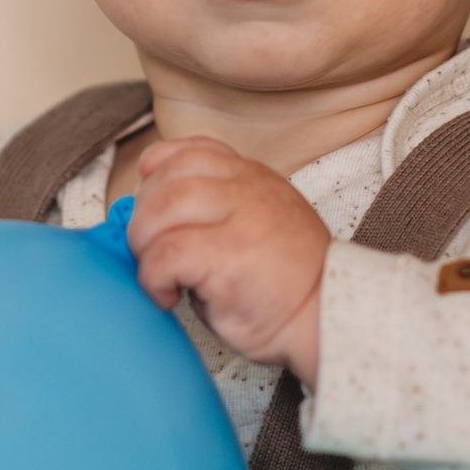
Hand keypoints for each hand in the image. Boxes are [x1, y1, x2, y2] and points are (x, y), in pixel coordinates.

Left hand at [127, 137, 329, 382]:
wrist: (327, 319)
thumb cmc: (287, 286)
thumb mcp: (256, 226)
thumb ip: (216, 211)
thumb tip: (155, 219)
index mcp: (253, 178)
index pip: (191, 150)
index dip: (157, 171)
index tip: (148, 202)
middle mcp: (247, 189)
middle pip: (167, 177)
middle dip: (142, 216)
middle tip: (148, 252)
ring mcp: (240, 218)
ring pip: (161, 208)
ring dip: (144, 245)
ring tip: (158, 275)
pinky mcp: (228, 255)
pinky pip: (166, 253)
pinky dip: (153, 278)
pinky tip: (168, 295)